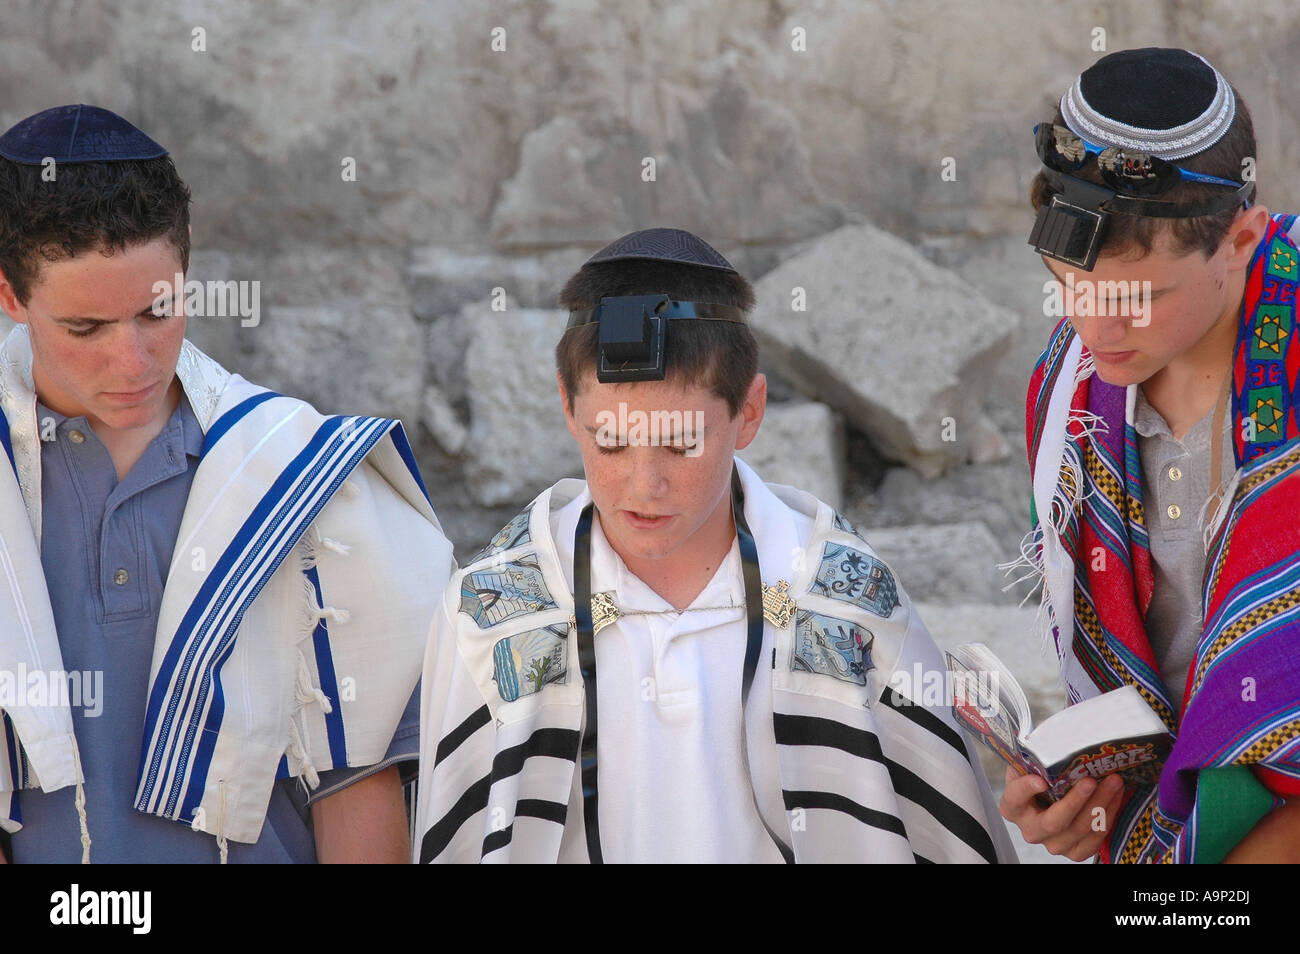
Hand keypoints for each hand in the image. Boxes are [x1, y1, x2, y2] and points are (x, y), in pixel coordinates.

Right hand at [1000, 767, 1125, 861]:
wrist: (1055, 802)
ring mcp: (1053, 844)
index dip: (1026, 790)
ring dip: (1100, 805)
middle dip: (1075, 801)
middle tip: (1091, 781)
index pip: (1014, 798)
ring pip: (1079, 830)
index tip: (1041, 780)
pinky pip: (1095, 839)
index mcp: (1013, 808)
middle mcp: (1031, 830)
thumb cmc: (1043, 779)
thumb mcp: (1032, 767)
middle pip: (1053, 822)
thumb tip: (1046, 740)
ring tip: (1114, 782)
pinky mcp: (1075, 852)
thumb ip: (1033, 758)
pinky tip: (1116, 797)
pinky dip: (1108, 816)